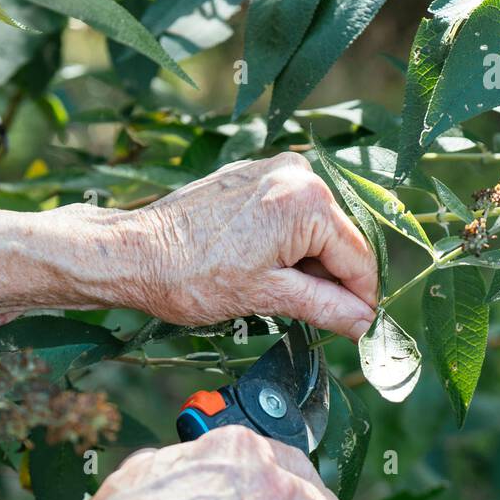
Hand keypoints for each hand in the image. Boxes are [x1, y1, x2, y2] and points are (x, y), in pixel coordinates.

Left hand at [124, 154, 377, 338]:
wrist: (135, 253)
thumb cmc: (191, 276)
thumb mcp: (267, 297)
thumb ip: (325, 307)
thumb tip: (364, 322)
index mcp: (307, 201)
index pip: (358, 259)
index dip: (362, 300)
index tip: (361, 329)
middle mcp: (297, 174)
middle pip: (340, 241)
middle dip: (332, 282)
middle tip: (309, 317)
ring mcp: (275, 170)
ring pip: (317, 230)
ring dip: (308, 266)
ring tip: (271, 290)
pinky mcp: (255, 176)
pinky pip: (292, 216)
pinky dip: (288, 247)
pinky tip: (260, 268)